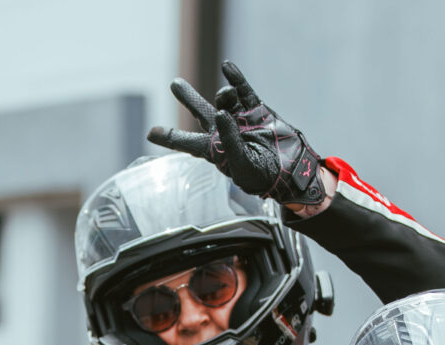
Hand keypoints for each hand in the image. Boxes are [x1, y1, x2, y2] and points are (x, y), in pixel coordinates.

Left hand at [147, 61, 330, 211]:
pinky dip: (236, 79)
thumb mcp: (242, 165)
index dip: (169, 137)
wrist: (293, 171)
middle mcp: (224, 133)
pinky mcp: (257, 110)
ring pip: (223, 99)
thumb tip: (221, 112)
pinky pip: (244, 91)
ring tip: (226, 96)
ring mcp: (240, 119)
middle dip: (188, 97)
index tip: (152, 133)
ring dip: (222, 94)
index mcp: (214, 150)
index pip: (186, 142)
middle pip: (200, 112)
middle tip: (175, 84)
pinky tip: (227, 68)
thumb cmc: (264, 176)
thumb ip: (229, 141)